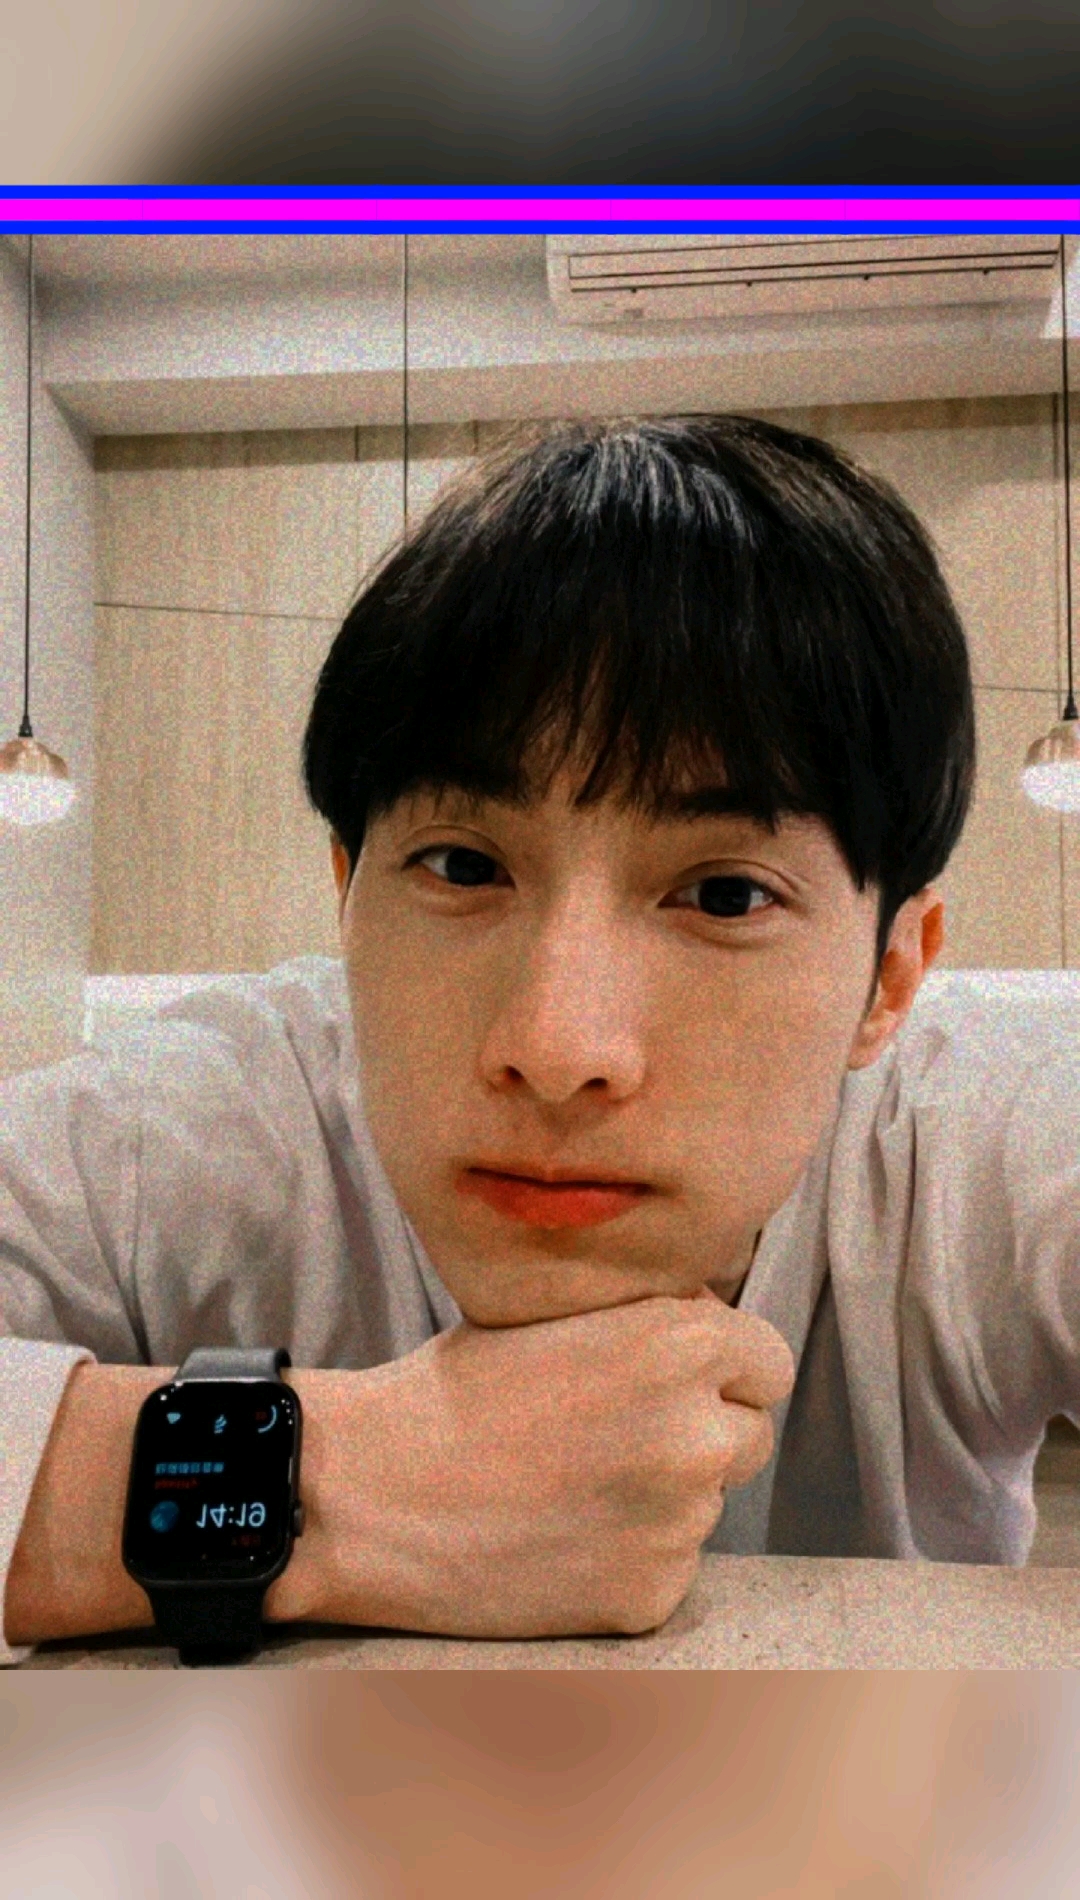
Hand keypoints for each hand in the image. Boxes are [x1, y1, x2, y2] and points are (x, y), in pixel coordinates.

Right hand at [285, 1285, 793, 1641]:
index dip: (726, 1367)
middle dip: (703, 1429)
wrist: (367, 1496)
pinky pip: (670, 1565)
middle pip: (750, 1433)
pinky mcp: (651, 1596)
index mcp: (681, 1346)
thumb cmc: (452, 1392)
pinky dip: (629, 1556)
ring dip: (663, 1493)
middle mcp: (697, 1434)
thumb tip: (708, 1320)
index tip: (682, 1380)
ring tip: (571, 1485)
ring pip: (708, 1501)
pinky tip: (560, 1538)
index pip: (769, 1360)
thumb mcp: (558, 1313)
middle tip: (618, 1434)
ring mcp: (679, 1524)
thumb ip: (647, 1319)